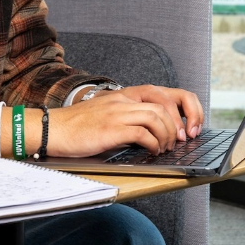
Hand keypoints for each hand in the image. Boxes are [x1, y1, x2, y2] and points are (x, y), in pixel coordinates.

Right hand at [90, 84, 204, 142]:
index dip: (186, 108)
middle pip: (166, 104)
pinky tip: (151, 151)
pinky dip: (154, 144)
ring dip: (168, 136)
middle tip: (181, 141)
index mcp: (126, 95)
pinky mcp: (111, 128)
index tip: (191, 126)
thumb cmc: (79, 126)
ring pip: (157, 117)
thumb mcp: (108, 114)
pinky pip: (143, 133)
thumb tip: (157, 132)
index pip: (167, 93)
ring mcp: (117, 112)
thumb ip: (130, 116)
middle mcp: (124, 99)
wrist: (53, 129)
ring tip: (165, 148)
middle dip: (181, 124)